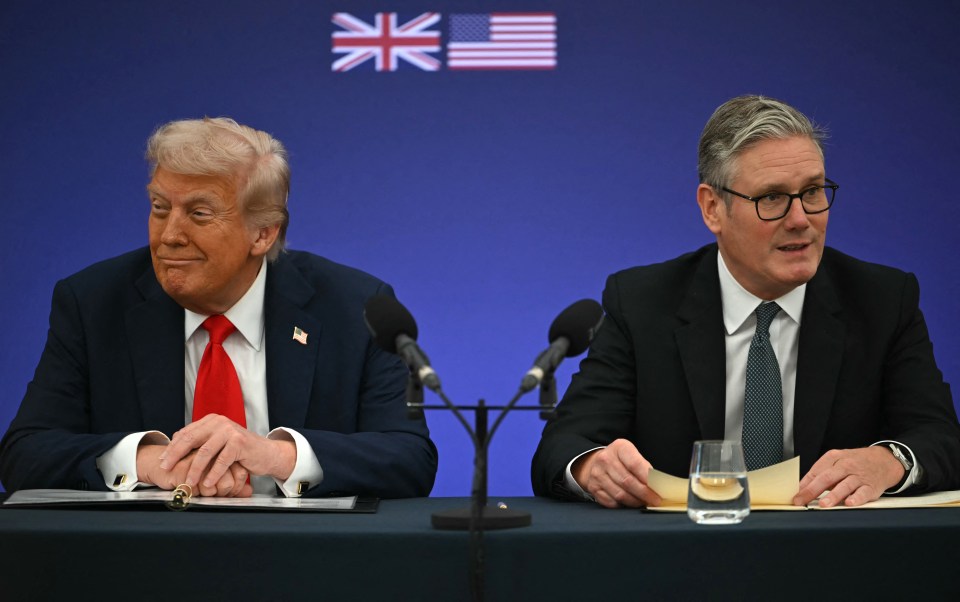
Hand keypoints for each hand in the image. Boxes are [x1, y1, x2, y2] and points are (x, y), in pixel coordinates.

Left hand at [159, 414, 295, 492]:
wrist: (266, 453)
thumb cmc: (240, 451)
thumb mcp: (218, 442)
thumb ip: (200, 441)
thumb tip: (174, 446)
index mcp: (211, 420)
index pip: (186, 433)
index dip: (172, 448)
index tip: (162, 461)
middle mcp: (219, 422)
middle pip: (191, 439)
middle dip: (176, 455)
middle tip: (166, 469)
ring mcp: (230, 431)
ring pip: (205, 451)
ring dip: (194, 469)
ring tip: (188, 482)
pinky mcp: (240, 442)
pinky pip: (221, 461)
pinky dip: (213, 474)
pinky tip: (207, 484)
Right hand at [571, 439, 661, 507]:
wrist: (598, 462)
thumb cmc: (622, 461)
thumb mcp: (634, 456)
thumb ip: (644, 468)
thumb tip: (658, 486)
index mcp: (619, 447)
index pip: (635, 464)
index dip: (647, 479)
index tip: (658, 489)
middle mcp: (605, 459)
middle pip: (628, 481)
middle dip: (644, 494)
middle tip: (655, 500)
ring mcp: (597, 473)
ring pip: (620, 494)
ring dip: (635, 501)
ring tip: (644, 502)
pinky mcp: (593, 487)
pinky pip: (611, 502)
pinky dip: (623, 505)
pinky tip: (630, 502)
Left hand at [793, 446, 903, 507]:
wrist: (884, 460)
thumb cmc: (856, 462)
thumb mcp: (837, 460)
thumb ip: (821, 473)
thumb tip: (802, 488)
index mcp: (834, 458)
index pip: (815, 472)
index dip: (803, 485)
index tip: (795, 496)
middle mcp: (846, 466)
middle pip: (826, 477)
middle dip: (812, 490)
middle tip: (801, 501)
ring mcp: (859, 476)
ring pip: (844, 486)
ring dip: (833, 496)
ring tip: (823, 504)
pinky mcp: (871, 487)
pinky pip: (863, 493)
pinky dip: (856, 498)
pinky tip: (849, 503)